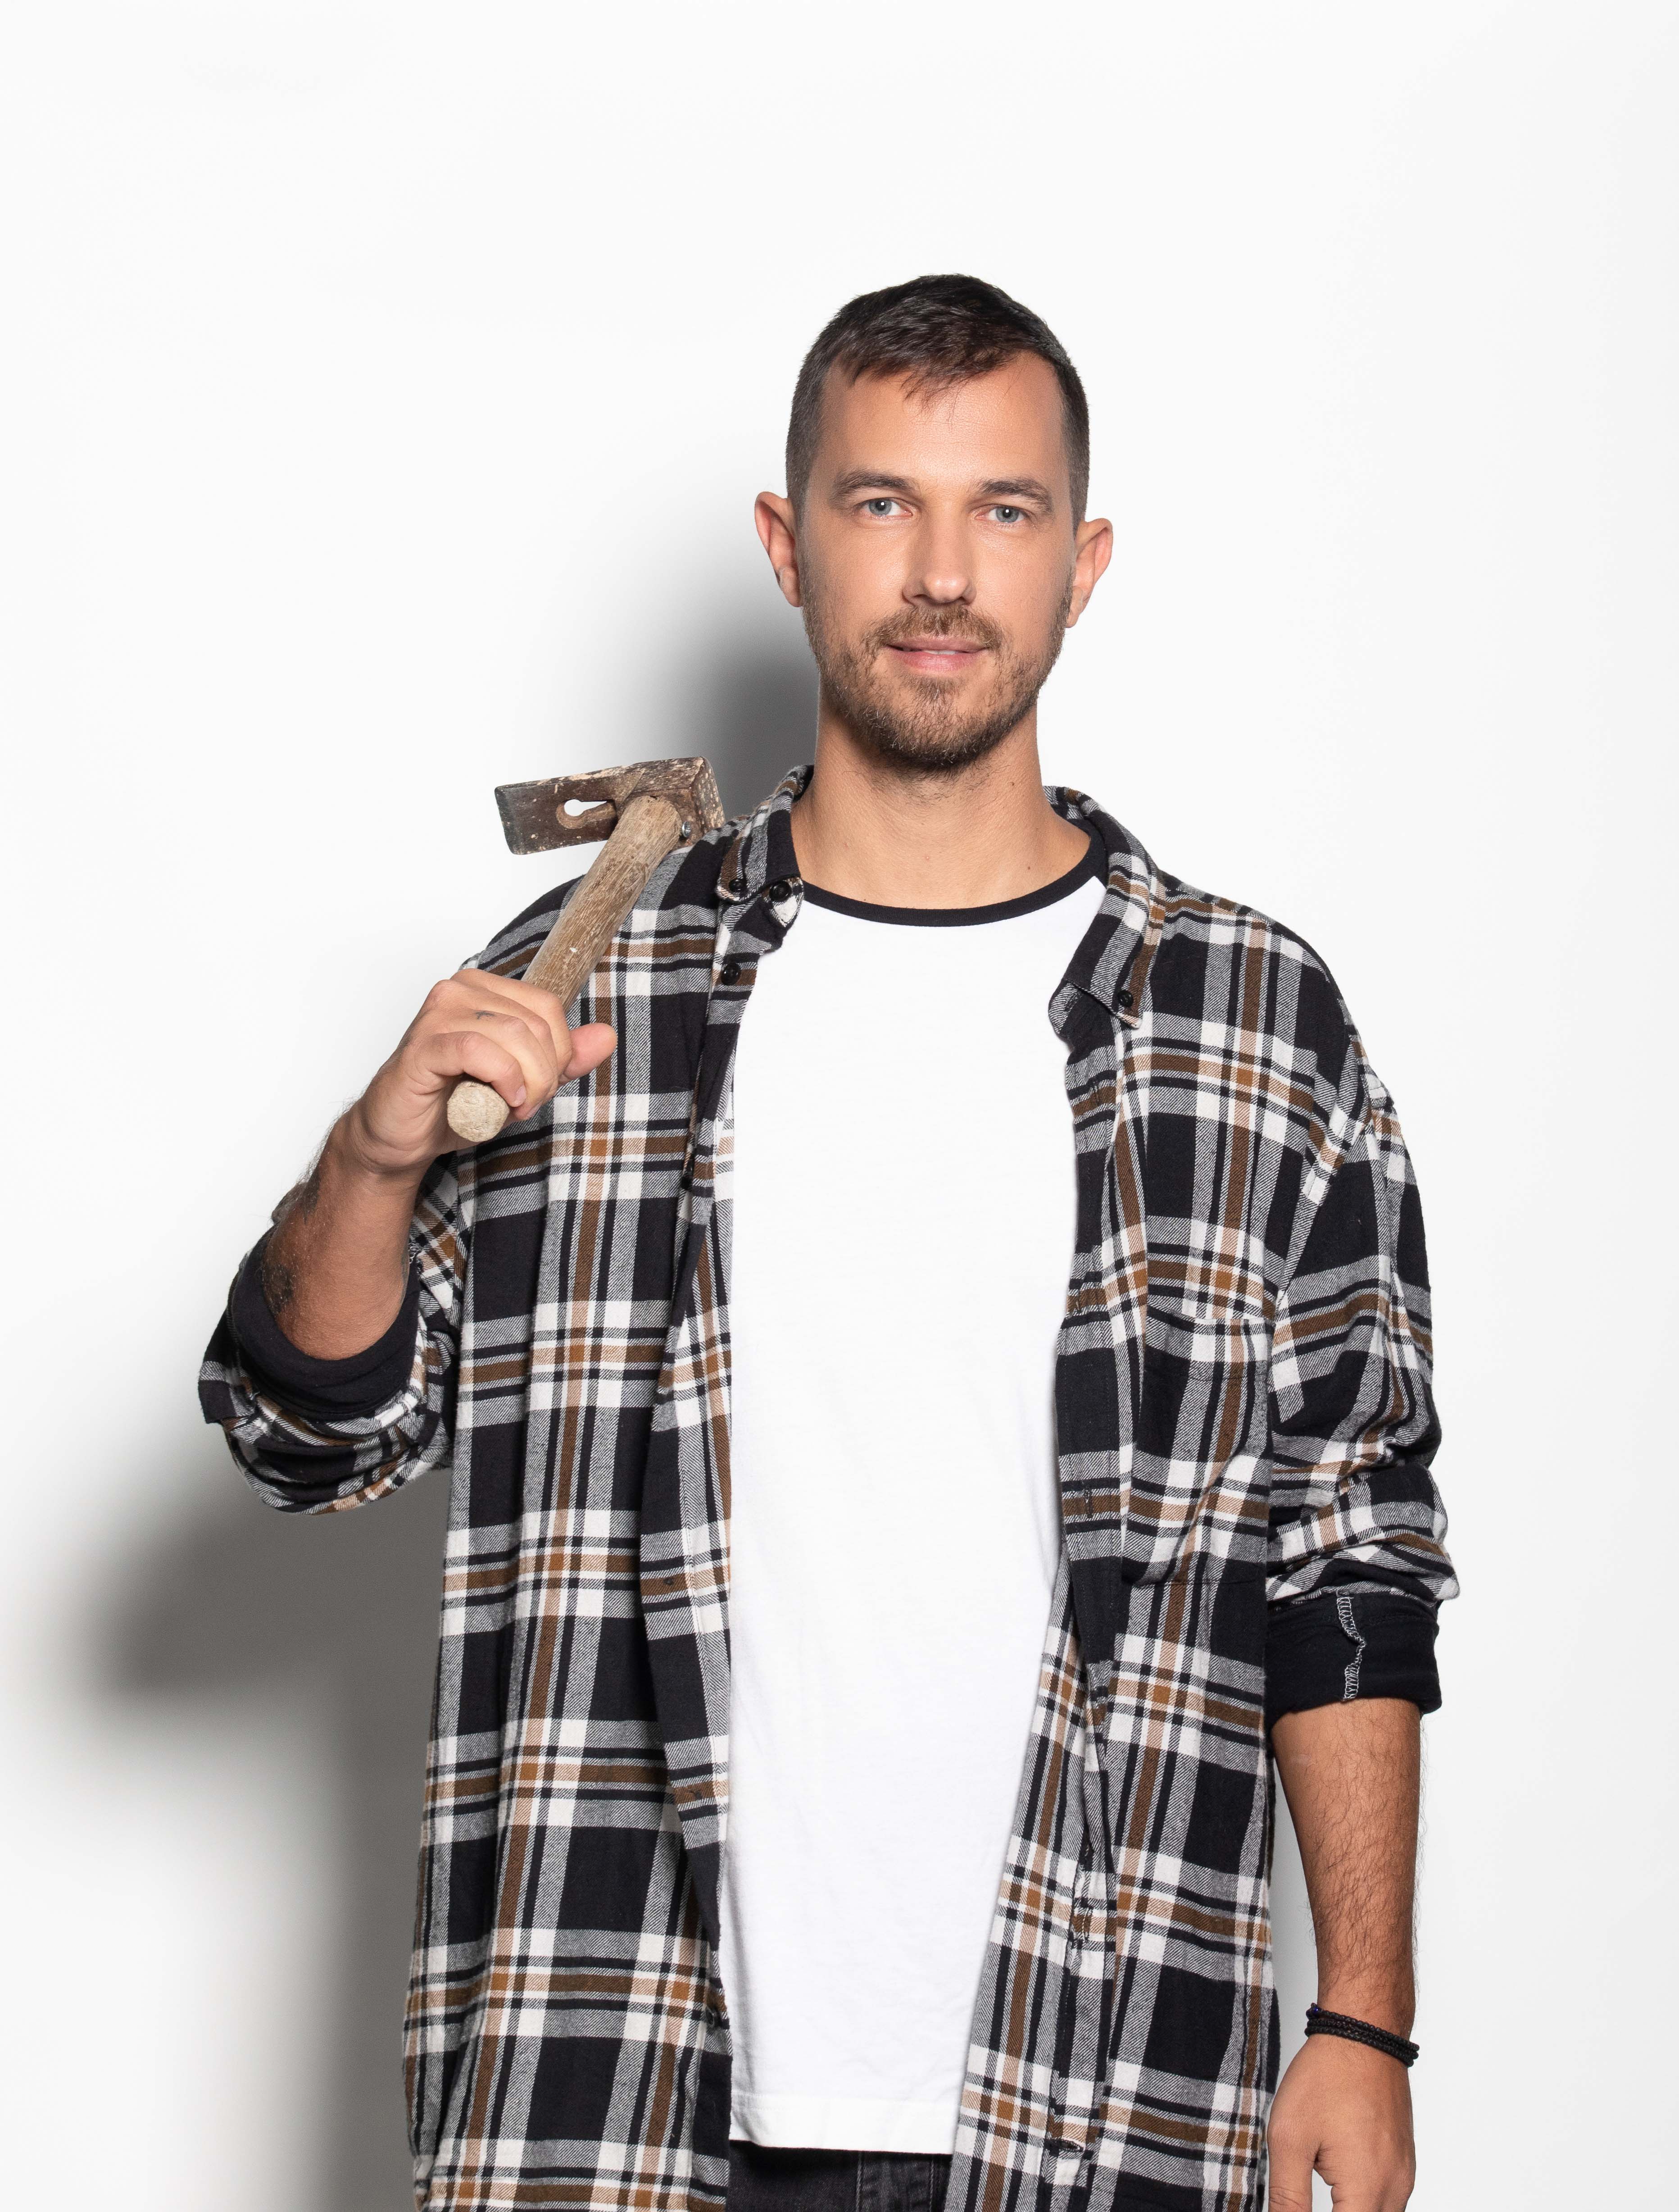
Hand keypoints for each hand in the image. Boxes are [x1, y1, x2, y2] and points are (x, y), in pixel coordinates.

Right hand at [343, 968, 616, 1179]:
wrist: (400, 1137)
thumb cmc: (454, 1103)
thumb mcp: (522, 1081)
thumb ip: (562, 1059)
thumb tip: (604, 1035)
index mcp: (483, 990)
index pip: (548, 1007)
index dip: (558, 1054)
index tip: (539, 1087)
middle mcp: (459, 991)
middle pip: (537, 1023)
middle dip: (544, 1074)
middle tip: (524, 1104)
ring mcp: (438, 1014)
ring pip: (514, 1035)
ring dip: (525, 1083)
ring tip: (509, 1106)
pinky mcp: (423, 1045)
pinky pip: (480, 1050)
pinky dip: (501, 1079)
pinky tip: (498, 1101)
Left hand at [1267, 2033, 1414, 2209]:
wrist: (1362, 2034)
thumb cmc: (1325, 2078)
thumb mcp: (1289, 2139)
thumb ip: (1287, 2197)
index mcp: (1367, 2189)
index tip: (1294, 2208)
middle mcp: (1395, 2189)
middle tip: (1301, 2200)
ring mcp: (1404, 2176)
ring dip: (1350, 2210)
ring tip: (1318, 2189)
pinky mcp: (1404, 2163)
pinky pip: (1388, 2201)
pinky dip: (1363, 2202)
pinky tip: (1338, 2186)